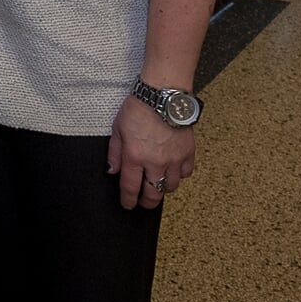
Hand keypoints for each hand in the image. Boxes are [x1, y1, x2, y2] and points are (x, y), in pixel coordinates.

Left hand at [108, 95, 195, 209]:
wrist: (163, 96)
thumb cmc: (138, 109)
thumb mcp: (117, 129)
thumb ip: (114, 153)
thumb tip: (112, 171)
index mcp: (135, 156)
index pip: (130, 187)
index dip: (128, 200)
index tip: (127, 205)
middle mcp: (156, 162)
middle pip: (154, 193)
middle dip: (147, 202)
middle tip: (143, 203)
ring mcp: (174, 159)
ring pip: (172, 186)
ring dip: (163, 188)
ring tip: (157, 184)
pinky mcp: (188, 153)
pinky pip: (186, 173)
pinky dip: (179, 175)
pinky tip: (173, 170)